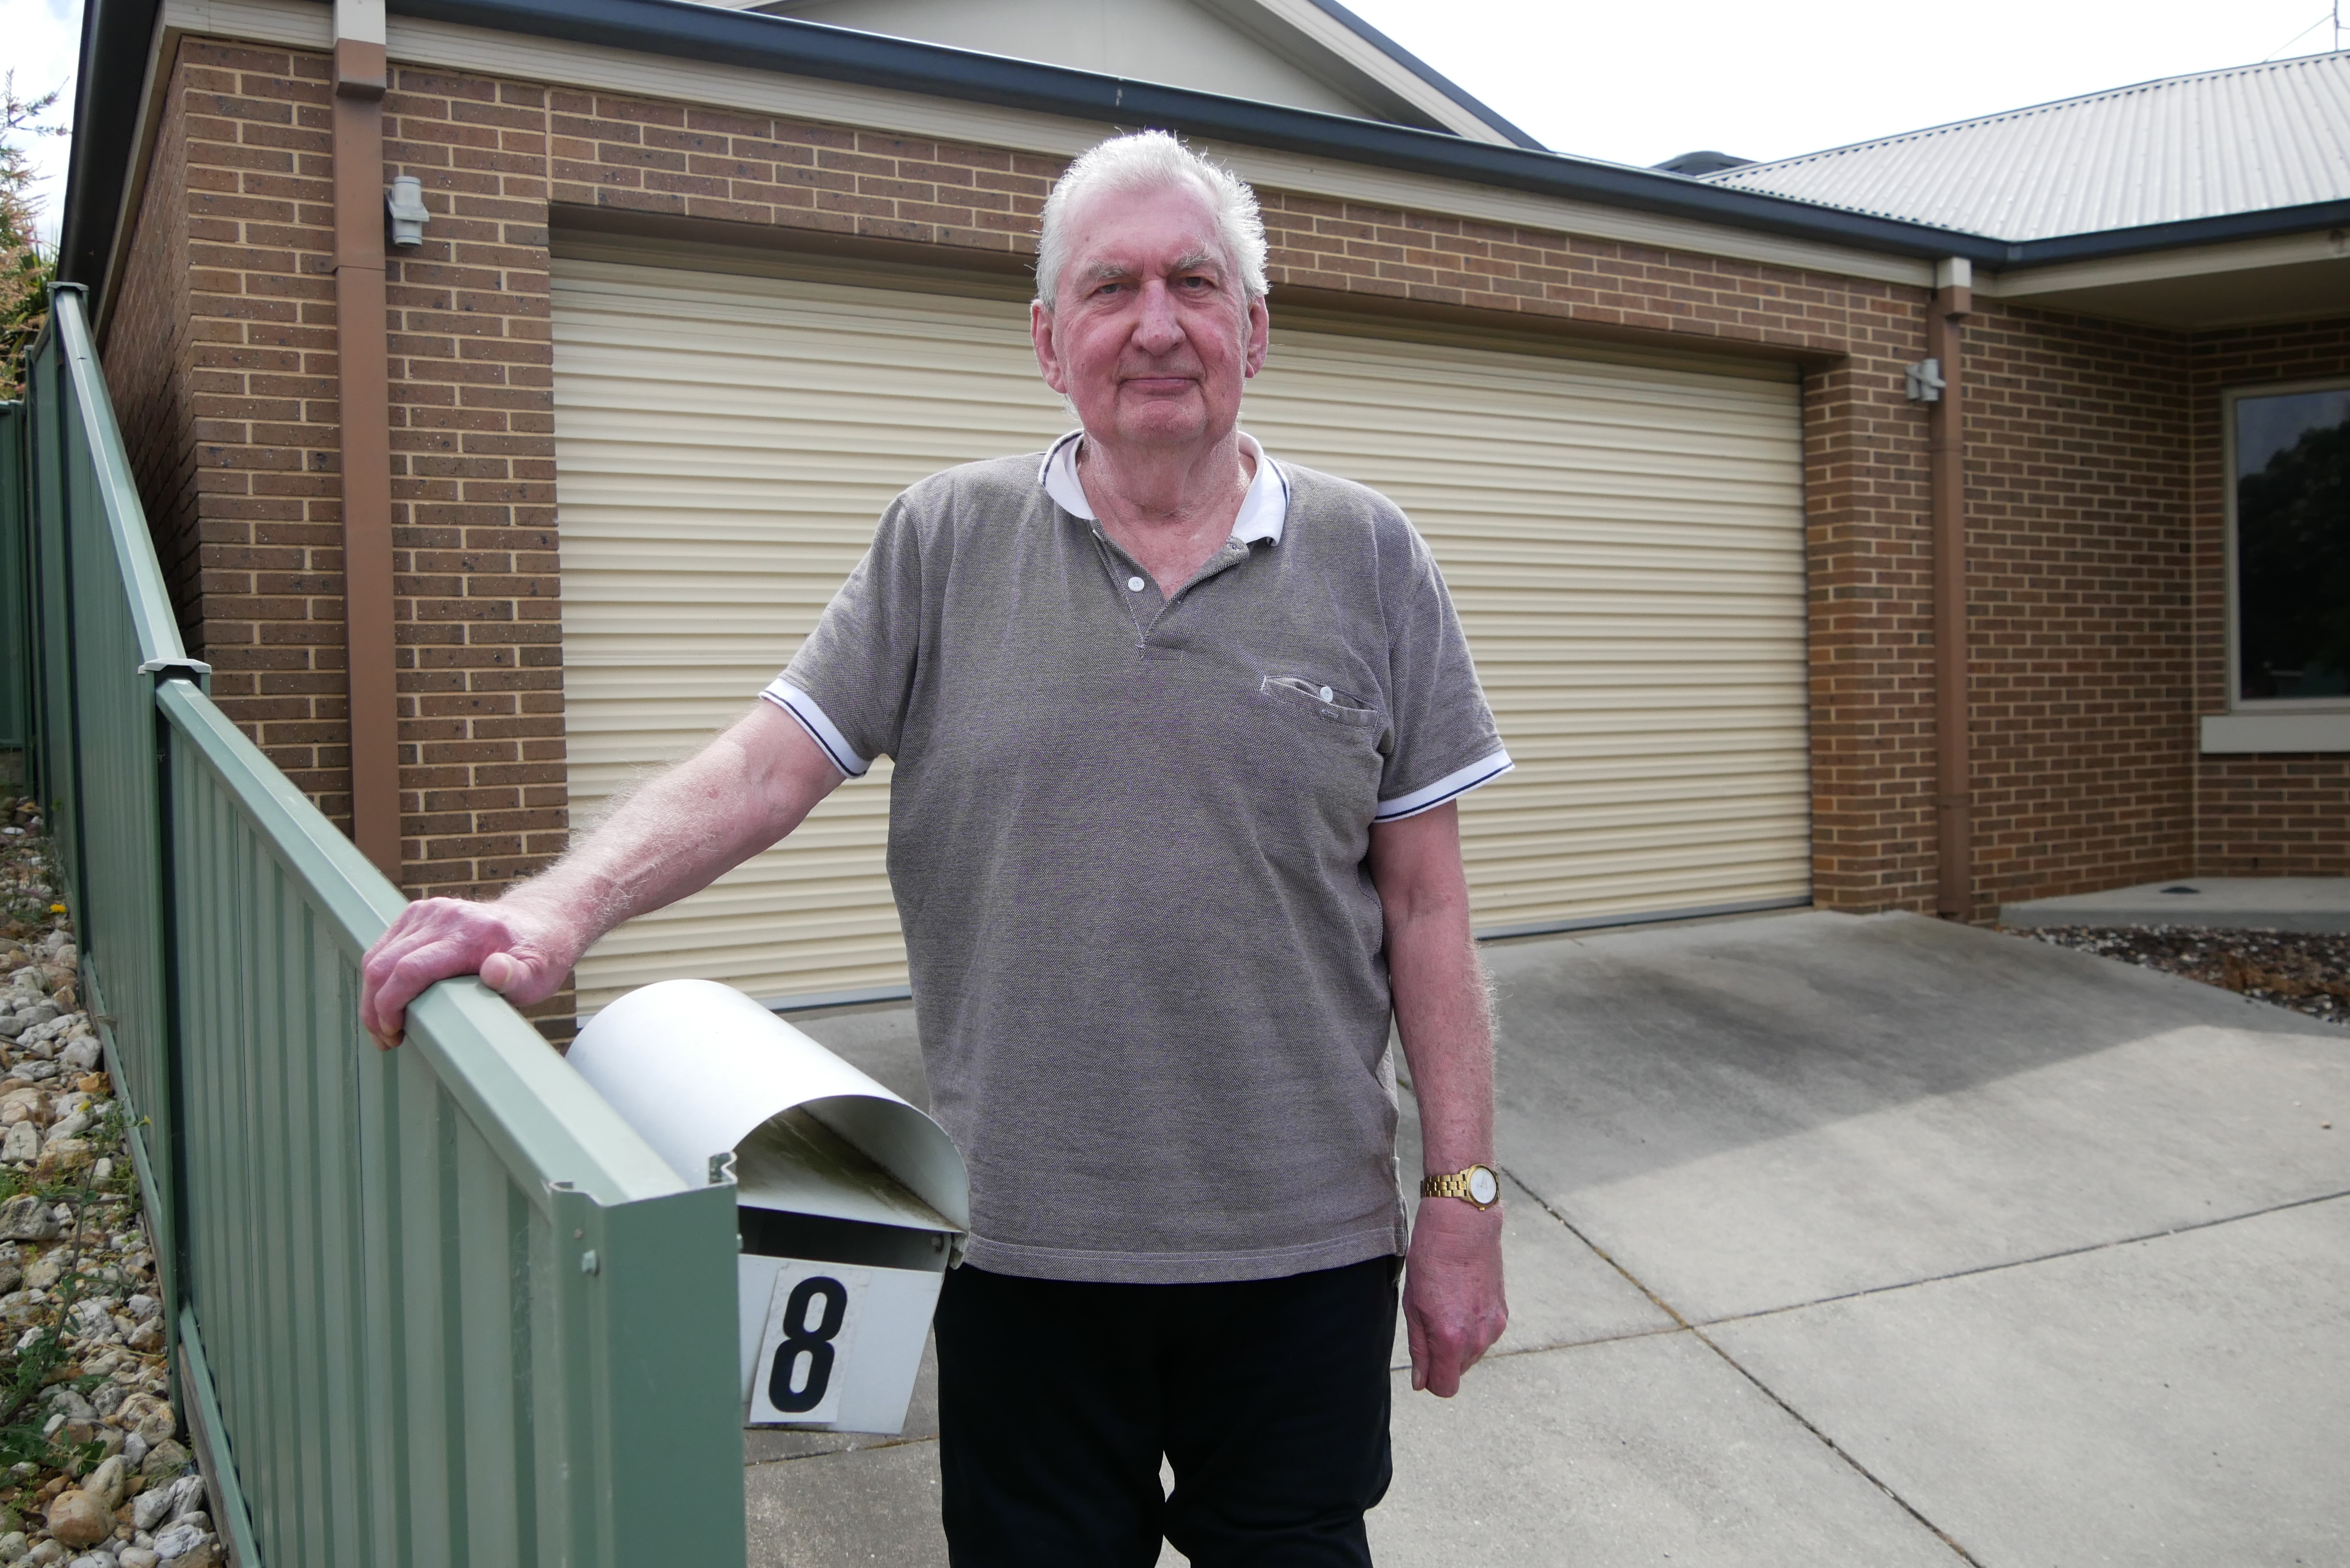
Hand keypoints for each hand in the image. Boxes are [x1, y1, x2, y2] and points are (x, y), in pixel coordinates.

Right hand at [359, 895, 582, 1049]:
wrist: (539, 920)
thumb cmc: (538, 954)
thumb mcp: (539, 973)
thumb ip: (518, 976)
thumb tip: (495, 971)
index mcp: (470, 933)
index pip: (410, 969)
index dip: (390, 1005)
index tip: (393, 1034)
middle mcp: (444, 916)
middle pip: (384, 963)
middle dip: (375, 1007)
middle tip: (385, 1040)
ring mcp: (428, 911)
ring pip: (378, 955)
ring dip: (372, 995)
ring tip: (385, 1027)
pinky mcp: (418, 914)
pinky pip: (384, 946)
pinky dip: (379, 977)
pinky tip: (388, 1001)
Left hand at [1403, 1194, 1505, 1396]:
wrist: (1464, 1224)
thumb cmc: (1431, 1259)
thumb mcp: (1413, 1305)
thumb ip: (1419, 1349)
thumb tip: (1421, 1382)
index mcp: (1452, 1339)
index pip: (1445, 1387)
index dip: (1430, 1380)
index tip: (1422, 1363)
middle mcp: (1478, 1338)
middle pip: (1458, 1372)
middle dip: (1442, 1359)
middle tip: (1429, 1322)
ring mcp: (1494, 1326)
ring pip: (1472, 1354)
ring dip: (1457, 1343)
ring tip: (1445, 1306)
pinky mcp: (1503, 1312)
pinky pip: (1484, 1336)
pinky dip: (1471, 1328)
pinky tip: (1461, 1299)